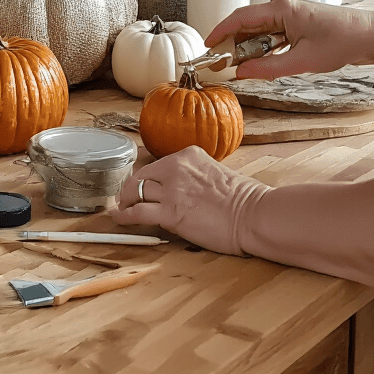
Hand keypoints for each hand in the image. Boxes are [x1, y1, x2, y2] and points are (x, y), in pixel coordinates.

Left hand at [110, 146, 269, 255]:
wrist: (253, 215)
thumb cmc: (244, 200)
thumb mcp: (215, 173)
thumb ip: (193, 176)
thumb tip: (178, 190)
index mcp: (188, 155)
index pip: (155, 164)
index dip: (144, 178)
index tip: (139, 185)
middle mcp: (176, 167)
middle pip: (140, 176)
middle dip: (131, 189)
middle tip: (126, 199)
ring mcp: (172, 189)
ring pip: (134, 191)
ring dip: (125, 202)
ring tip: (121, 210)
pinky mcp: (170, 213)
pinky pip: (137, 212)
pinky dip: (124, 216)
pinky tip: (119, 219)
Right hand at [205, 0, 373, 79]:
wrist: (367, 35)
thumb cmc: (341, 41)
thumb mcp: (302, 61)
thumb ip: (269, 68)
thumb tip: (242, 73)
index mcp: (281, 7)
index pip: (240, 17)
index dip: (220, 31)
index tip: (207, 45)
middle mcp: (281, 5)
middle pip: (246, 24)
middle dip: (233, 45)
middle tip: (223, 64)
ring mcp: (288, 13)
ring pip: (258, 31)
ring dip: (250, 49)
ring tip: (241, 67)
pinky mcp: (294, 22)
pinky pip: (270, 34)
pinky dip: (263, 48)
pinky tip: (261, 62)